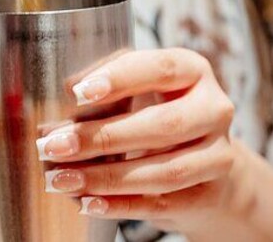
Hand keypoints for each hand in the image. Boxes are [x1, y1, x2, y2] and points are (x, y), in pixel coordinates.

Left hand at [37, 48, 249, 233]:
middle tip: (53, 146)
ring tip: (62, 180)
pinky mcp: (210, 193)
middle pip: (163, 125)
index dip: (119, 79)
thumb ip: (105, 83)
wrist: (203, 160)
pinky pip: (164, 203)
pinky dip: (122, 205)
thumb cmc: (155, 109)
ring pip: (165, 171)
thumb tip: (69, 90)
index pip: (160, 68)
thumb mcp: (135, 86)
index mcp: (192, 70)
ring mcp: (219, 154)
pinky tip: (88, 203)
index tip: (77, 93)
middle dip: (102, 137)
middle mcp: (214, 108)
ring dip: (106, 178)